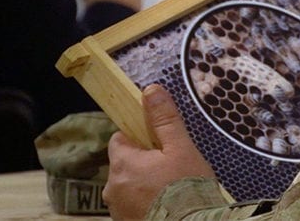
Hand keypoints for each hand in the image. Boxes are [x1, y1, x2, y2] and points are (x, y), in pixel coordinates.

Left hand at [105, 84, 217, 219]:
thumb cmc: (187, 190)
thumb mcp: (181, 149)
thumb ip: (164, 120)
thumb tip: (150, 91)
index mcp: (123, 163)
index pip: (119, 139)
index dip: (139, 138)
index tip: (158, 144)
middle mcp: (112, 187)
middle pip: (124, 164)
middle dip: (143, 163)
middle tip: (170, 169)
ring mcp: (117, 209)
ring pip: (128, 186)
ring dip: (143, 185)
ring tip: (170, 190)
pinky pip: (132, 205)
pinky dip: (145, 203)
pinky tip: (165, 205)